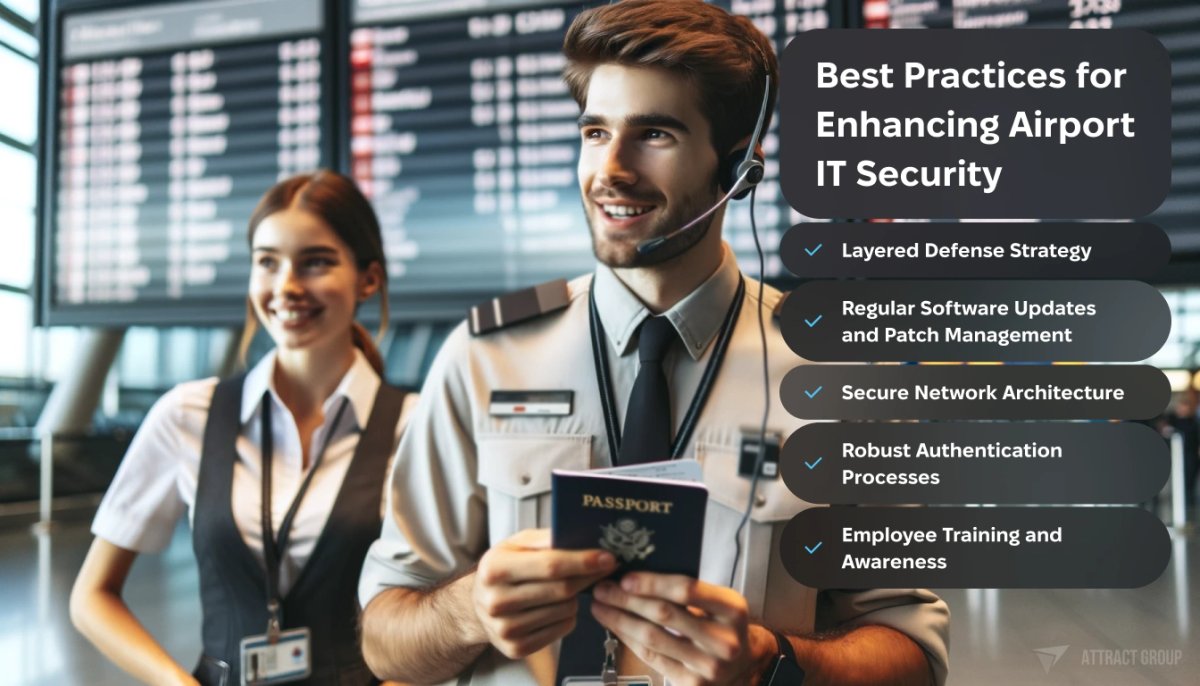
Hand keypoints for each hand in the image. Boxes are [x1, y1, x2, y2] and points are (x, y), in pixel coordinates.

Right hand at [472, 529, 616, 658]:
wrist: (477, 604)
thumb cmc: (502, 569)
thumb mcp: (516, 544)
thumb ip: (545, 539)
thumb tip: (579, 538)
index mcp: (495, 569)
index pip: (550, 565)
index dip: (583, 561)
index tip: (607, 557)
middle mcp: (497, 601)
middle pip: (561, 590)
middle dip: (588, 576)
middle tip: (603, 567)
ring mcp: (505, 629)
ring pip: (565, 610)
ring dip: (576, 597)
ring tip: (566, 587)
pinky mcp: (516, 648)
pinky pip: (561, 629)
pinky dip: (568, 616)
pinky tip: (557, 606)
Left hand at [591, 573, 772, 685]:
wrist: (745, 665)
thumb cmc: (723, 625)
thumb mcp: (719, 602)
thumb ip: (688, 591)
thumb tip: (638, 576)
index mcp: (732, 608)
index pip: (686, 590)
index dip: (652, 583)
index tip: (625, 578)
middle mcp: (723, 639)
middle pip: (664, 614)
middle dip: (627, 600)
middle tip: (603, 589)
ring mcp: (709, 665)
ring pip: (654, 638)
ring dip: (621, 620)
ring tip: (601, 607)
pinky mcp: (693, 683)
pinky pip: (653, 658)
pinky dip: (630, 640)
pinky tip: (617, 628)